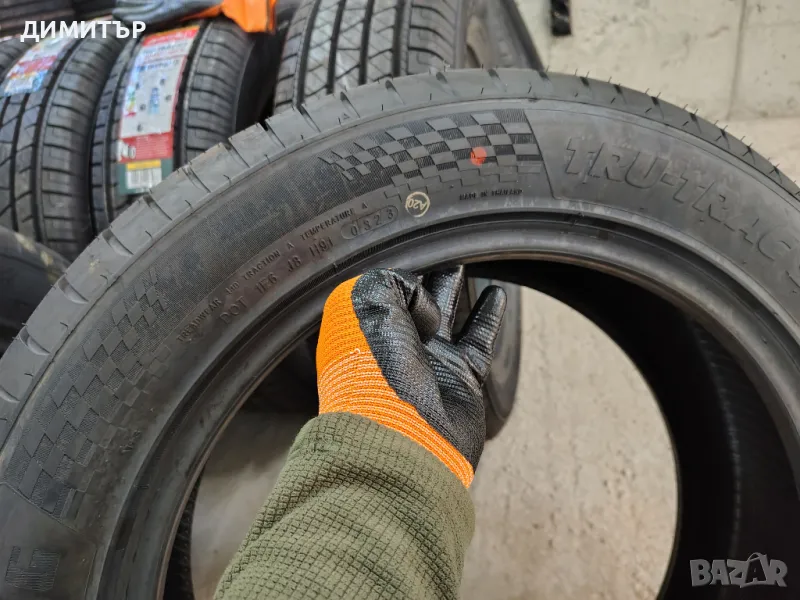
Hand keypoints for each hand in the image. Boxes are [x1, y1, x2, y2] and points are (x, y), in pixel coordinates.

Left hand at [316, 267, 506, 485]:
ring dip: (452, 286)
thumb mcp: (368, 303)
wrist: (404, 435)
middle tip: (436, 250)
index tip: (411, 253)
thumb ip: (394, 282)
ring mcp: (426, 358)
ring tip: (461, 264)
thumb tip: (425, 296)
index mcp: (359, 327)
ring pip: (444, 310)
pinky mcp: (459, 374)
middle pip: (410, 296)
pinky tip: (496, 295)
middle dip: (420, 273)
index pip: (379, 285)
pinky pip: (477, 335)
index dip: (395, 269)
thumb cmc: (374, 374)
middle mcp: (391, 341)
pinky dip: (489, 314)